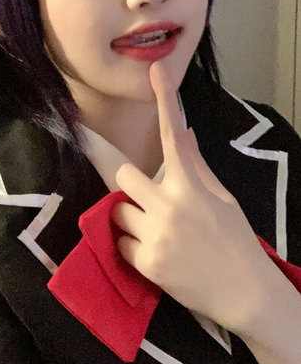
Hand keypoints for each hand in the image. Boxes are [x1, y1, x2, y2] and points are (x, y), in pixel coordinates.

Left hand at [112, 61, 280, 333]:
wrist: (246, 293)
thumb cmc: (236, 241)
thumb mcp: (222, 199)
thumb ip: (197, 167)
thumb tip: (185, 134)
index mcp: (192, 185)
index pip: (174, 136)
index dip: (165, 100)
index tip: (156, 70)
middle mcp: (170, 205)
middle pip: (124, 176)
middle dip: (131, 187)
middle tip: (150, 203)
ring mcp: (156, 234)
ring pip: (118, 211)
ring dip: (131, 219)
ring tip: (159, 235)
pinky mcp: (146, 262)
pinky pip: (121, 244)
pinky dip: (133, 248)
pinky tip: (159, 256)